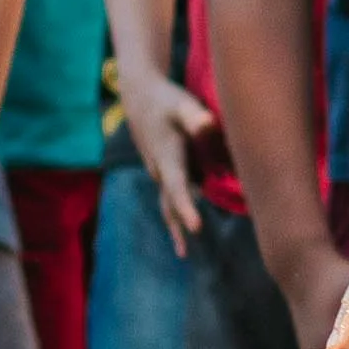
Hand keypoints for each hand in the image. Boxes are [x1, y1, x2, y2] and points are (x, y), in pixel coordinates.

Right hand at [120, 71, 215, 243]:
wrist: (139, 95)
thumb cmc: (164, 99)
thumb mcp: (181, 104)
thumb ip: (195, 115)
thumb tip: (209, 125)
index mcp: (167, 157)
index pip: (178, 187)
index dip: (187, 208)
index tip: (196, 227)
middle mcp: (160, 169)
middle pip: (168, 203)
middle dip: (176, 227)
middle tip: (184, 253)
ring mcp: (159, 170)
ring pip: (168, 200)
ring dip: (176, 222)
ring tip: (183, 249)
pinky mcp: (163, 168)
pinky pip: (172, 192)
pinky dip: (179, 207)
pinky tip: (190, 218)